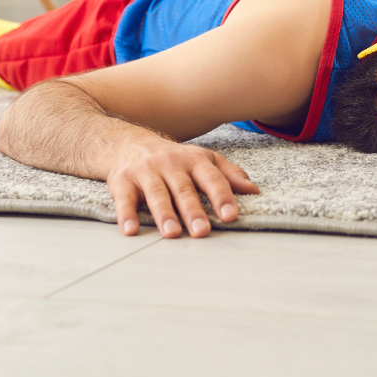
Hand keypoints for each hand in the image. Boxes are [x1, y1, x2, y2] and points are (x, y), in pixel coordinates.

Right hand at [105, 140, 260, 237]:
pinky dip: (126, 214)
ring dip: (165, 215)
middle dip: (193, 211)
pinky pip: (124, 199)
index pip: (212, 178)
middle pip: (184, 189)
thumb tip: (254, 190)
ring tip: (172, 233)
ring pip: (157, 195)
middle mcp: (170, 165)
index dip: (222, 197)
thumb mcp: (204, 159)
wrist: (129, 142)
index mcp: (194, 160)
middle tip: (202, 231)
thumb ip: (228, 175)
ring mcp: (146, 172)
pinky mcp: (122, 181)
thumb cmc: (174, 158)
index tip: (231, 215)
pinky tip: (130, 230)